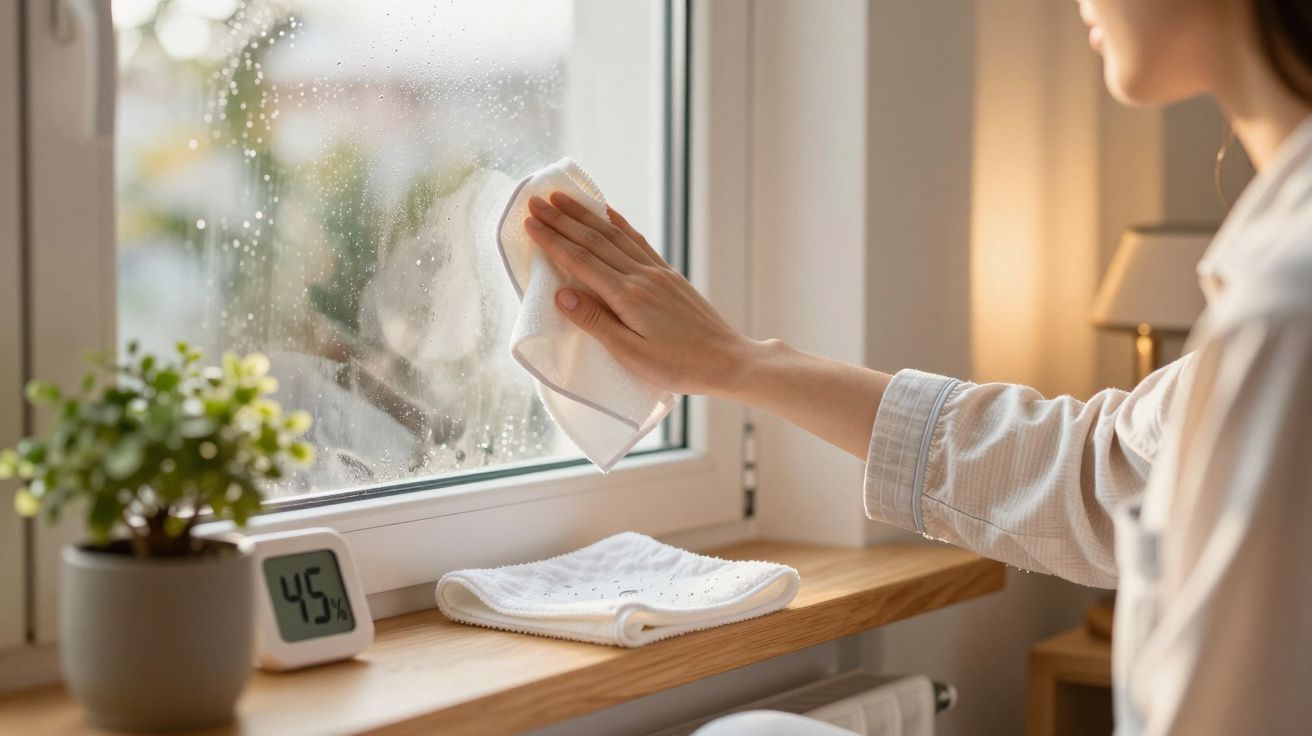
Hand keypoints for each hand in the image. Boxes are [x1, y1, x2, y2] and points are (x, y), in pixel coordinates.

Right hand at [523, 193, 757, 396]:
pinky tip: (609, 213)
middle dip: (562, 219)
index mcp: (627, 296)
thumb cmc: (677, 366)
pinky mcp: (669, 275)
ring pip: (615, 235)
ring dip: (586, 215)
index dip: (552, 240)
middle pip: (594, 240)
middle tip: (536, 201)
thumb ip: (594, 321)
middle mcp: (641, 276)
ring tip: (563, 198)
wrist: (727, 360)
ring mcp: (657, 272)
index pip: (580, 260)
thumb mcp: (630, 353)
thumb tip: (560, 293)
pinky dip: (619, 223)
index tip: (529, 222)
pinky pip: (638, 240)